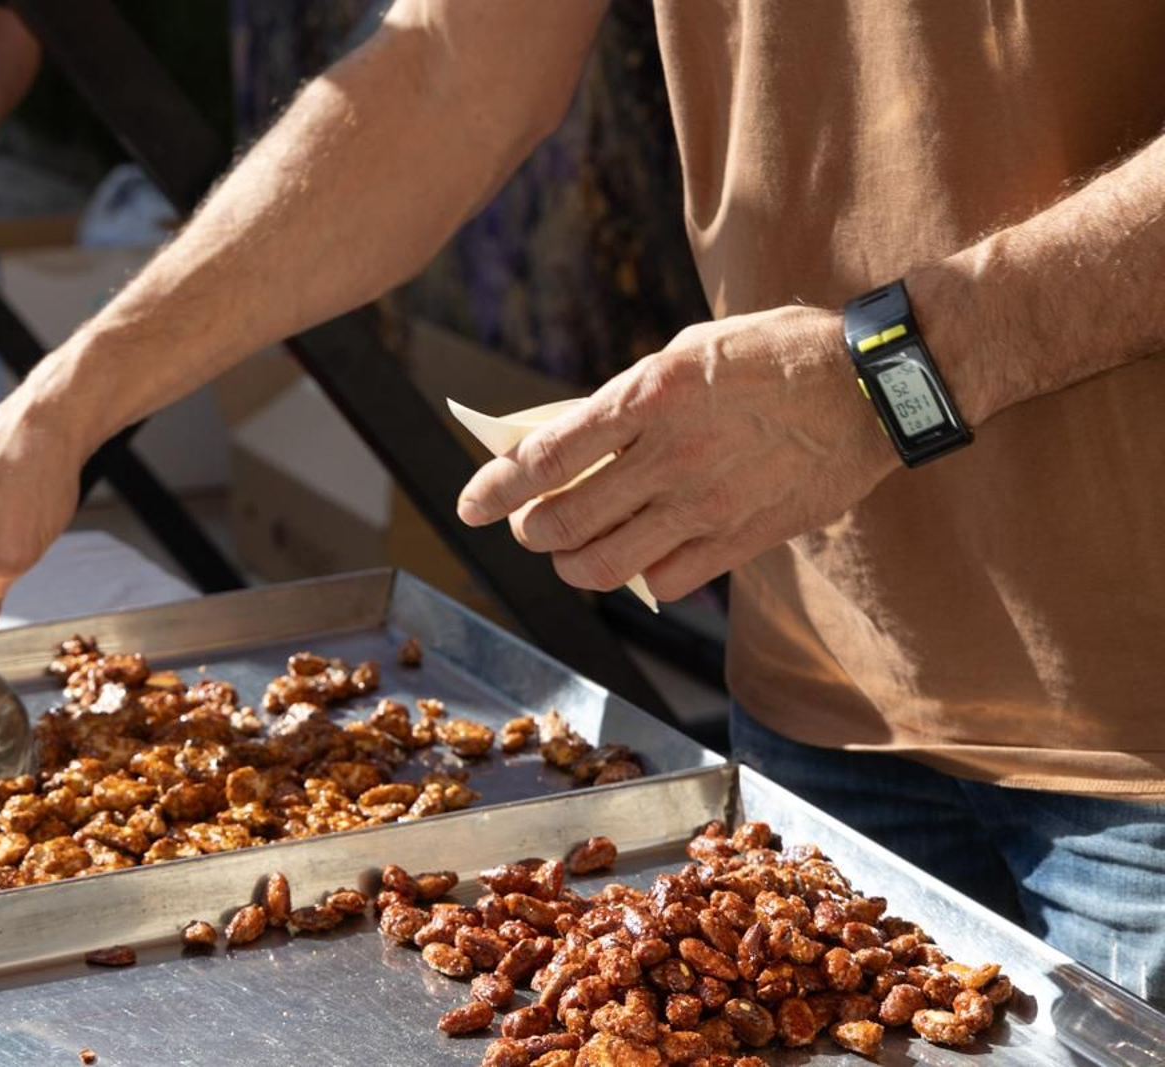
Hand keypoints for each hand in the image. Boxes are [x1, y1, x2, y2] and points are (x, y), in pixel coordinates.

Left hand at [456, 306, 900, 599]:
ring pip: (604, 563)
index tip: (471, 505)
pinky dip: (639, 577)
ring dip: (571, 564)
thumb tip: (569, 446)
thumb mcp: (689, 352)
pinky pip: (665, 580)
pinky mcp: (741, 537)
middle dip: (529, 530)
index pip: (545, 456)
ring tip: (569, 552)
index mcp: (648, 395)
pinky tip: (639, 559)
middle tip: (526, 526)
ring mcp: (705, 502)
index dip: (496, 487)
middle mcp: (668, 455)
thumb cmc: (777, 354)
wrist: (875, 384)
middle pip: (563, 520)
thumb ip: (628, 402)